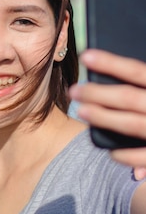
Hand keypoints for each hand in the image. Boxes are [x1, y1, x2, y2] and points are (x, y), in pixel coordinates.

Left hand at [69, 49, 145, 176]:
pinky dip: (126, 155)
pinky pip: (145, 157)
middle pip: (129, 97)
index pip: (138, 71)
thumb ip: (145, 82)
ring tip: (81, 111)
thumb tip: (119, 67)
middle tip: (74, 90)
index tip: (85, 56)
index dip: (111, 63)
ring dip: (104, 118)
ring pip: (132, 124)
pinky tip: (111, 152)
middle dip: (98, 93)